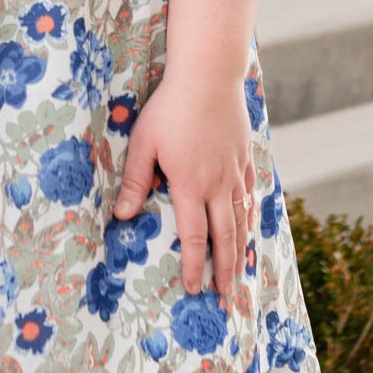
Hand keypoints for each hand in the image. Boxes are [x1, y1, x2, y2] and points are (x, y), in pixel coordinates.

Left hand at [111, 74, 255, 299]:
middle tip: (223, 295)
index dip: (195, 265)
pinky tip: (250, 228)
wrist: (209, 77)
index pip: (196, 236)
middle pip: (225, 236)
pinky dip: (251, 217)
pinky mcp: (245, 157)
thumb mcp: (144, 143)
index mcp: (190, 184)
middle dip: (224, 269)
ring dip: (240, 249)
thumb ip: (136, 181)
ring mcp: (235, 171)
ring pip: (242, 219)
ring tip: (239, 273)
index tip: (194, 288)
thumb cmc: (169, 108)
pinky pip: (251, 195)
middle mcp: (218, 184)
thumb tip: (121, 216)